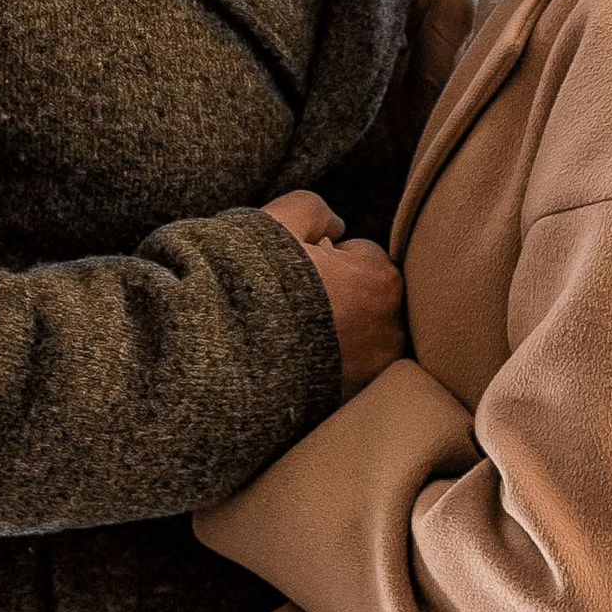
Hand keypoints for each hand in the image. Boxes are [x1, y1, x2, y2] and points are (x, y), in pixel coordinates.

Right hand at [263, 191, 405, 397]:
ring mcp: (370, 372)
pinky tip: (291, 360)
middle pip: (365, 299)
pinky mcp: (348, 401)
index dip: (327, 258)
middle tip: (292, 299)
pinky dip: (324, 367)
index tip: (299, 267)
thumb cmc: (255, 279)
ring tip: (288, 332)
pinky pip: (343, 372)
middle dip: (338, 297)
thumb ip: (317, 210)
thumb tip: (336, 227)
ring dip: (334, 333)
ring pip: (358, 337)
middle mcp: (388, 330)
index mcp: (381, 281)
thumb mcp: (283, 219)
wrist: (223, 353)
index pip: (362, 257)